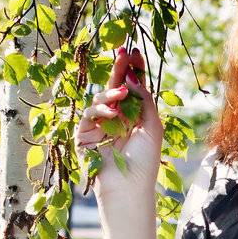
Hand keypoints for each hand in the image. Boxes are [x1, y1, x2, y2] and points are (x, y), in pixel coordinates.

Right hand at [74, 44, 163, 202]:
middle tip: (122, 50)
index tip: (134, 51)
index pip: (132, 87)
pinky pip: (89, 114)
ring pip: (100, 98)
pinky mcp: (84, 135)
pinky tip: (114, 112)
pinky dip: (101, 109)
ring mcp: (98, 126)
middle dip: (118, 68)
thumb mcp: (153, 126)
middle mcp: (116, 118)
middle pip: (115, 86)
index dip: (132, 70)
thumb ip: (144, 100)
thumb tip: (132, 76)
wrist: (129, 187)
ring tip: (123, 93)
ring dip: (111, 92)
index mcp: (134, 116)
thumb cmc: (145, 161)